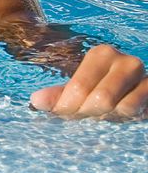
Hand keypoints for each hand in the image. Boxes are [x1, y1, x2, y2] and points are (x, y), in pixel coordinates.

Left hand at [30, 44, 147, 119]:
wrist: (134, 93)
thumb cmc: (103, 91)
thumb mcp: (78, 91)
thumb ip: (58, 96)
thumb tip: (36, 101)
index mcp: (100, 55)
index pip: (78, 88)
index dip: (68, 107)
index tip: (64, 113)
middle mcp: (124, 61)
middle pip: (100, 100)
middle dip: (88, 114)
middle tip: (84, 115)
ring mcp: (143, 76)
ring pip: (122, 107)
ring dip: (108, 117)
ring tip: (103, 113)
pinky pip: (137, 110)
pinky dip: (124, 118)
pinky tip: (119, 115)